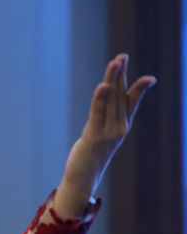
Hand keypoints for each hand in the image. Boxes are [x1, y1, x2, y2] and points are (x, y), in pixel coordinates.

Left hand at [62, 54, 156, 197]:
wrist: (83, 177)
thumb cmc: (91, 154)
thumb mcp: (101, 132)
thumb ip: (106, 118)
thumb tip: (108, 106)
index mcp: (122, 125)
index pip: (132, 102)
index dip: (139, 88)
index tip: (150, 79)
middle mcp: (119, 127)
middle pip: (120, 95)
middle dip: (121, 75)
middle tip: (122, 56)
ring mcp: (108, 132)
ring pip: (110, 100)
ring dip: (112, 79)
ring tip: (116, 62)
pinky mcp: (93, 135)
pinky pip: (97, 113)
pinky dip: (100, 98)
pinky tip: (103, 85)